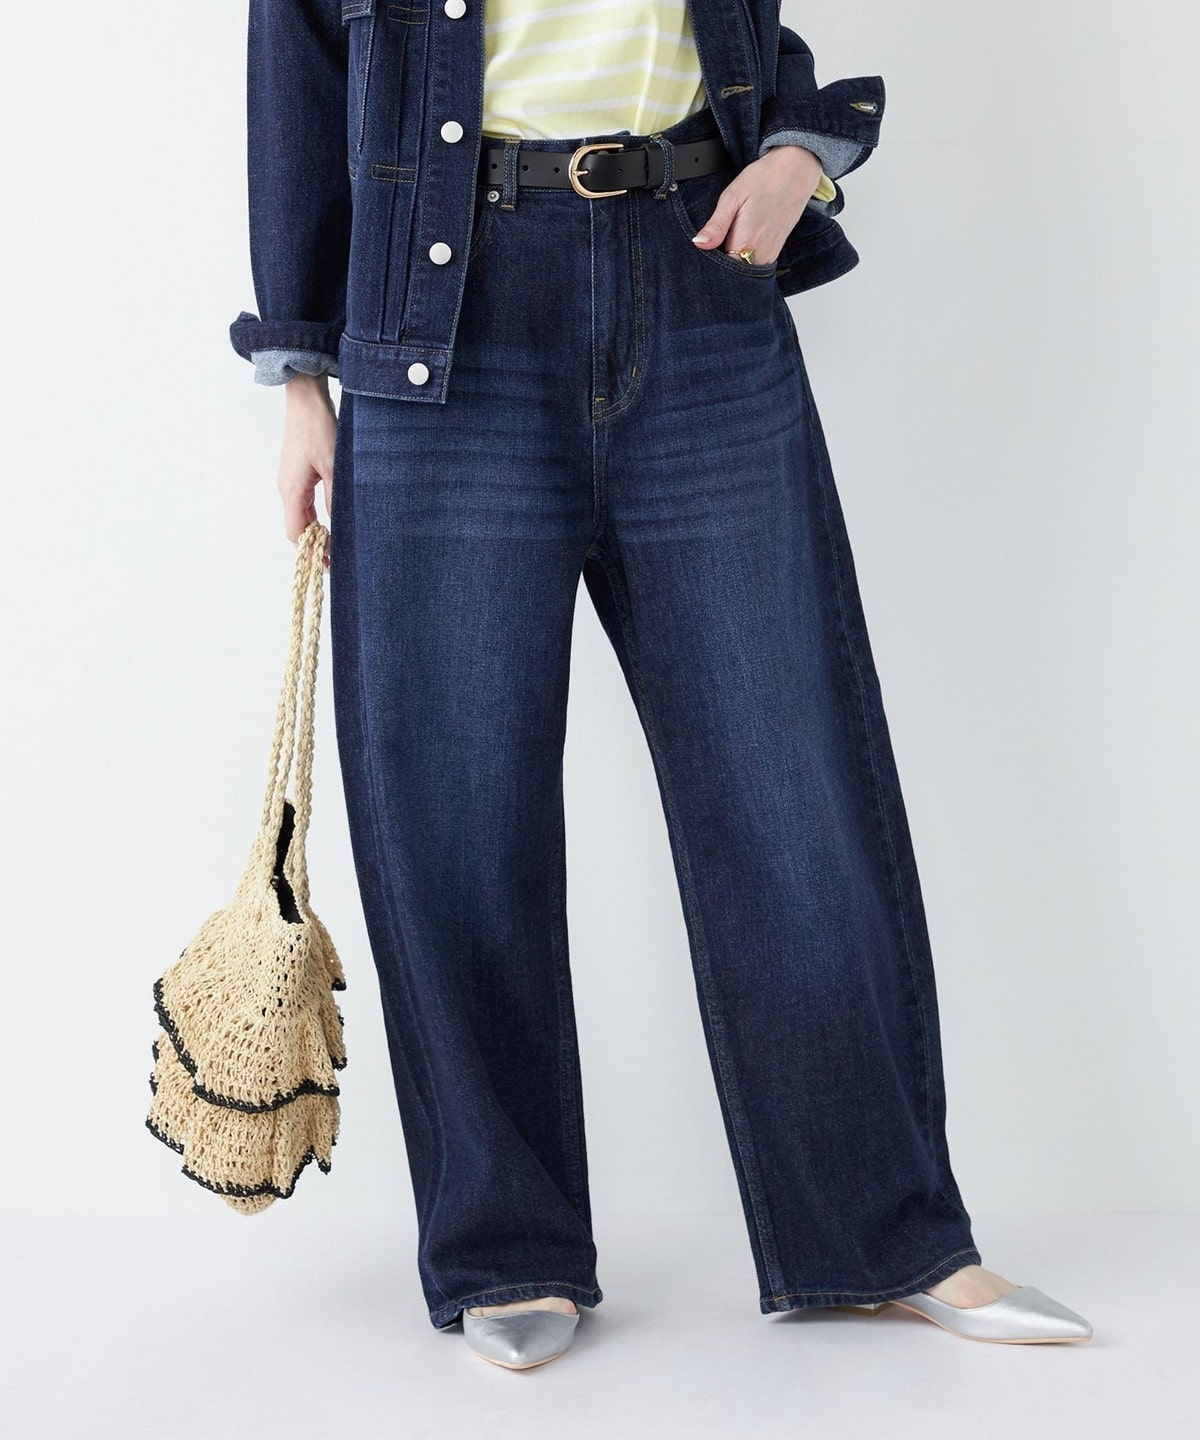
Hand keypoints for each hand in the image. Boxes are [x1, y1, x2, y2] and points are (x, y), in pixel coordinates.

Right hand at [278, 373, 335, 567]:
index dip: (310, 552)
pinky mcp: (295, 472)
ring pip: (301, 515)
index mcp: (292, 491)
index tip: (329, 564)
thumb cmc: (319, 429)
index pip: (296, 533)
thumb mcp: (334, 467)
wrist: (306, 399)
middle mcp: (286, 488)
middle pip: (297, 527)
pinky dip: (315, 515)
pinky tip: (331, 518)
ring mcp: (289, 480)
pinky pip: (302, 502)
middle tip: (336, 559)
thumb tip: (340, 527)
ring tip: (336, 542)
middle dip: (314, 545)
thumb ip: (336, 499)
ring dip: (316, 530)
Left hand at [690, 144, 824, 266]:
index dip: (709, 265)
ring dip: (733, 261)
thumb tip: (698, 244)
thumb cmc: (764, 180)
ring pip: (744, 270)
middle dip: (720, 266)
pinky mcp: (775, 252)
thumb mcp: (732, 197)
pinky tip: (739, 241)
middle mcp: (760, 255)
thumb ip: (716, 226)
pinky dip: (744, 258)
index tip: (703, 254)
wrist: (795, 170)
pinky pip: (754, 265)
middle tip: (714, 244)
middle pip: (733, 274)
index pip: (721, 271)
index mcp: (745, 244)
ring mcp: (769, 255)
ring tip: (728, 239)